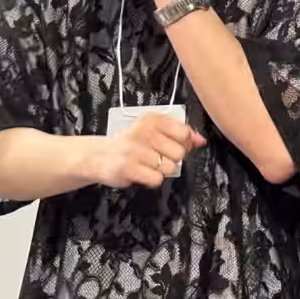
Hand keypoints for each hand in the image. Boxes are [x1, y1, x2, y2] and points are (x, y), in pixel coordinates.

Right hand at [89, 113, 206, 189]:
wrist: (99, 155)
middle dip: (171, 159)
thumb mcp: (153, 132)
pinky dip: (152, 179)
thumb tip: (200, 140)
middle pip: (179, 153)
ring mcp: (136, 150)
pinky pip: (157, 179)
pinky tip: (142, 172)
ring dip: (161, 170)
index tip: (172, 144)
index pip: (184, 132)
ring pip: (170, 168)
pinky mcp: (129, 168)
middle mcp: (143, 131)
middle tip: (156, 156)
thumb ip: (179, 134)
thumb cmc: (130, 144)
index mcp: (151, 119)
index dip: (182, 143)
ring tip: (147, 164)